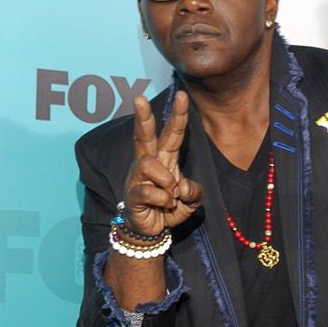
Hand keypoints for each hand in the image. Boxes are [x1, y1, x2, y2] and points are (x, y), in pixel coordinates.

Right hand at [122, 91, 203, 236]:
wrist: (152, 230)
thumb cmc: (170, 208)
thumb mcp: (191, 201)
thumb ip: (195, 191)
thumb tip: (182, 187)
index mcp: (165, 159)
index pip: (172, 134)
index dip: (178, 116)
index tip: (182, 96)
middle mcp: (148, 163)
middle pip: (145, 136)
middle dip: (143, 117)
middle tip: (139, 98)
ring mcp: (137, 177)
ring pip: (151, 165)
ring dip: (167, 183)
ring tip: (169, 197)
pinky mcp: (132, 193)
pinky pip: (150, 191)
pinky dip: (162, 201)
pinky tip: (162, 207)